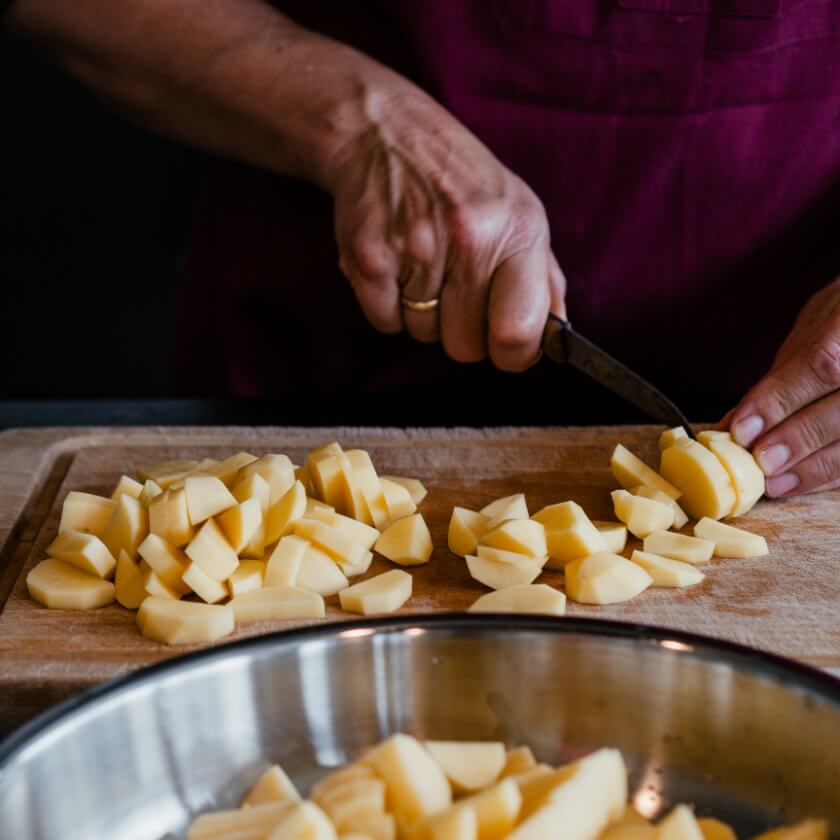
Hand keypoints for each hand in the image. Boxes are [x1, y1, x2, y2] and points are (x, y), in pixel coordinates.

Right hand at [323, 91, 565, 370]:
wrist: (384, 132)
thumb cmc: (460, 180)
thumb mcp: (520, 211)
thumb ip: (544, 278)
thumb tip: (556, 338)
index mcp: (518, 230)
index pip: (518, 331)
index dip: (512, 353)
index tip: (504, 345)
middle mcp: (470, 238)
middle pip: (466, 346)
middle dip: (461, 331)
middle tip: (454, 290)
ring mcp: (415, 247)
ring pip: (424, 335)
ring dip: (422, 314)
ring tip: (423, 266)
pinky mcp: (368, 256)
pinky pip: (385, 323)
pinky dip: (387, 306)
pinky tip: (395, 266)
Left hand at [723, 278, 839, 496]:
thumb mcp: (815, 328)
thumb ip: (782, 375)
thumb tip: (734, 422)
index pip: (822, 364)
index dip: (780, 400)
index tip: (742, 429)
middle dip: (797, 439)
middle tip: (759, 463)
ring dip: (815, 466)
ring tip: (776, 483)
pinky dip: (831, 472)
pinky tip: (802, 481)